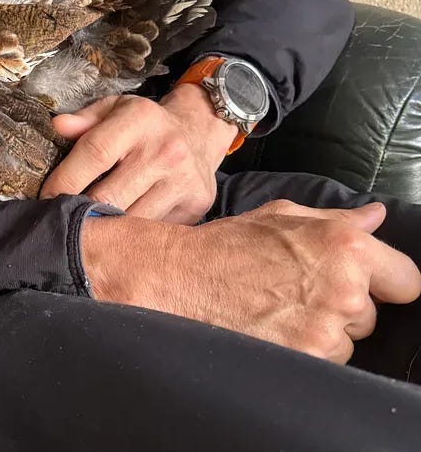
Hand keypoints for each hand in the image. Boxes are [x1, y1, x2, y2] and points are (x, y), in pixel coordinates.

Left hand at [40, 84, 237, 223]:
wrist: (200, 132)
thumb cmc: (146, 124)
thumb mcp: (116, 109)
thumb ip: (85, 119)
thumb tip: (57, 126)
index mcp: (140, 120)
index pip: (94, 153)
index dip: (64, 180)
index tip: (46, 198)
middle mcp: (164, 151)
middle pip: (108, 195)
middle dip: (79, 212)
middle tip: (60, 221)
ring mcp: (182, 181)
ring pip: (129, 221)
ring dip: (103, 230)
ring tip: (85, 231)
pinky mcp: (194, 206)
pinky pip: (151, 232)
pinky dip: (130, 238)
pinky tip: (117, 237)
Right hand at [82, 200, 420, 362]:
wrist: (181, 279)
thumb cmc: (228, 245)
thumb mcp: (281, 217)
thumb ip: (336, 219)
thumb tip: (376, 217)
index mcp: (345, 247)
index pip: (407, 280)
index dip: (385, 282)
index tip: (366, 284)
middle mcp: (344, 289)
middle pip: (371, 314)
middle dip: (341, 306)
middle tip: (295, 291)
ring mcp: (326, 329)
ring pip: (346, 342)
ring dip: (321, 332)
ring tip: (277, 311)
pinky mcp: (306, 358)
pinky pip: (323, 362)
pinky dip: (301, 351)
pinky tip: (271, 329)